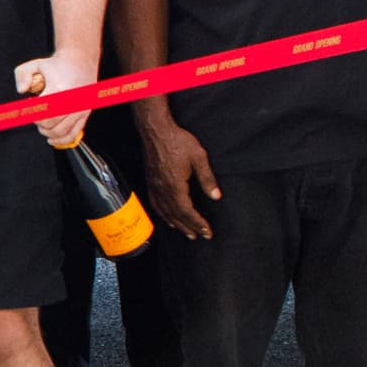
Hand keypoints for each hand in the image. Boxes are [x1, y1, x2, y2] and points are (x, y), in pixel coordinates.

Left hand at [19, 47, 99, 148]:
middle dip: (39, 123)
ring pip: (61, 131)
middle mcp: (72, 101)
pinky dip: (62, 140)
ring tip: (42, 126)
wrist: (81, 60)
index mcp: (59, 89)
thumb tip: (21, 90)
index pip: (41, 112)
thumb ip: (22, 75)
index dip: (31, 115)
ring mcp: (80, 108)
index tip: (26, 111)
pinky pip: (74, 134)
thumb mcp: (35, 64)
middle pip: (50, 124)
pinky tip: (52, 139)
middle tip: (35, 117)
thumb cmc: (58, 64)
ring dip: (48, 132)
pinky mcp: (85, 113)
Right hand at [138, 110, 219, 241]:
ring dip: (176, 224)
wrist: (156, 130)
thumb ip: (207, 178)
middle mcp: (163, 189)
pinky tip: (167, 218)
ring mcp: (155, 186)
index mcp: (176, 186)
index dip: (198, 223)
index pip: (187, 211)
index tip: (207, 232)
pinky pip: (156, 204)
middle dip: (189, 227)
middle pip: (176, 215)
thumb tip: (216, 196)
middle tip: (199, 236)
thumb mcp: (198, 157)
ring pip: (165, 212)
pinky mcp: (151, 181)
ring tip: (186, 232)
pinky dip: (163, 215)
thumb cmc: (177, 140)